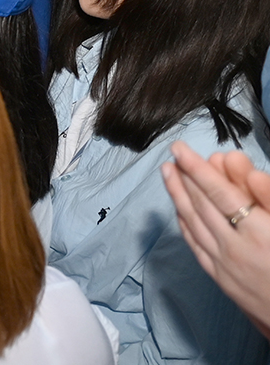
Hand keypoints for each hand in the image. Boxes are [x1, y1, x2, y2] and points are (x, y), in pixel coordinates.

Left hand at [163, 141, 269, 333]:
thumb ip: (269, 196)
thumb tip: (247, 172)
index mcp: (261, 233)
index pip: (220, 192)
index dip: (198, 168)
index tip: (180, 148)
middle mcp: (236, 249)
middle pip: (202, 205)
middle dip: (185, 177)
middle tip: (173, 154)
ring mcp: (225, 265)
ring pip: (193, 223)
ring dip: (178, 195)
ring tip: (168, 173)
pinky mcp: (221, 279)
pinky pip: (195, 245)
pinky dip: (184, 223)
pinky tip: (179, 210)